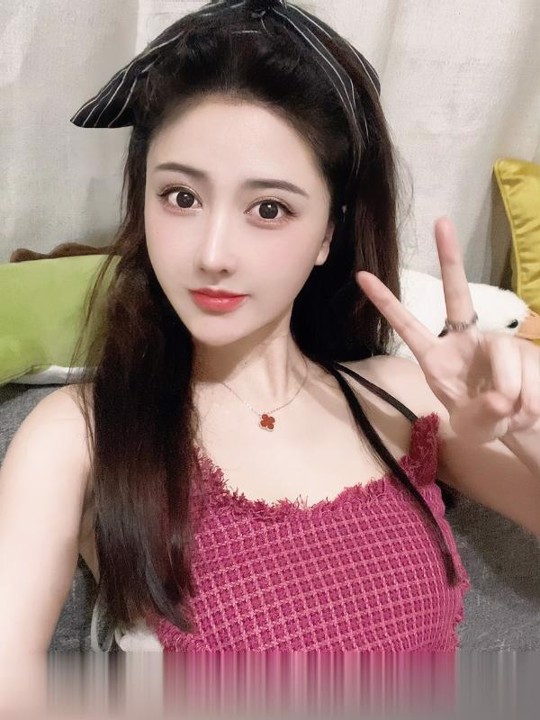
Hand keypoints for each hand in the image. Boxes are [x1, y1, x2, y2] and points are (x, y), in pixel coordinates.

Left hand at [356, 217, 539, 443]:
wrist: (519, 425)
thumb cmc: (484, 422)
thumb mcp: (475, 427)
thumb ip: (482, 413)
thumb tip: (500, 396)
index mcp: (437, 358)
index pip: (408, 326)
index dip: (387, 303)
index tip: (362, 275)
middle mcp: (464, 341)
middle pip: (457, 295)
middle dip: (450, 258)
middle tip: (441, 222)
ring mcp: (495, 341)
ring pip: (507, 354)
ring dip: (513, 390)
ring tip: (514, 415)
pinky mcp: (525, 348)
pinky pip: (529, 368)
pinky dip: (530, 396)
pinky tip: (527, 409)